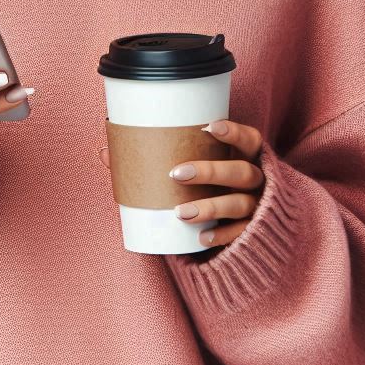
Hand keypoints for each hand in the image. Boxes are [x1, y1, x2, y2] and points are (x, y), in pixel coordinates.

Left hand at [98, 119, 265, 248]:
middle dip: (210, 171)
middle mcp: (257, 180)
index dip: (234, 132)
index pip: (250, 139)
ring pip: (239, 204)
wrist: (243, 224)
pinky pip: (240, 234)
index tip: (208, 127)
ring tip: (179, 213)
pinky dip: (220, 235)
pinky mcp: (255, 232)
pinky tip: (200, 237)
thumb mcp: (194, 168)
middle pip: (241, 172)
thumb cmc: (209, 185)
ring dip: (209, 206)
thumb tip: (105, 150)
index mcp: (246, 156)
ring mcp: (258, 207)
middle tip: (175, 173)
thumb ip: (156, 158)